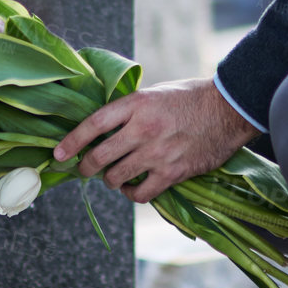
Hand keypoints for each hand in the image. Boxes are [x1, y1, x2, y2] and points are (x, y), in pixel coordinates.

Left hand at [53, 79, 259, 202]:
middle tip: (83, 169)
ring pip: (116, 177)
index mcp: (136, 105)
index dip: (72, 141)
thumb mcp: (155, 93)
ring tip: (114, 177)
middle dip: (85, 167)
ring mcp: (157, 153)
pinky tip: (134, 188)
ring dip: (110, 180)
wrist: (228, 110)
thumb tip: (104, 127)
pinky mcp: (172, 172)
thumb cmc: (191, 98)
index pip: (93, 125)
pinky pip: (140, 194)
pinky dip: (132, 194)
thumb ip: (130, 109)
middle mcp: (143, 129)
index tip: (58, 154)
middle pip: (100, 156)